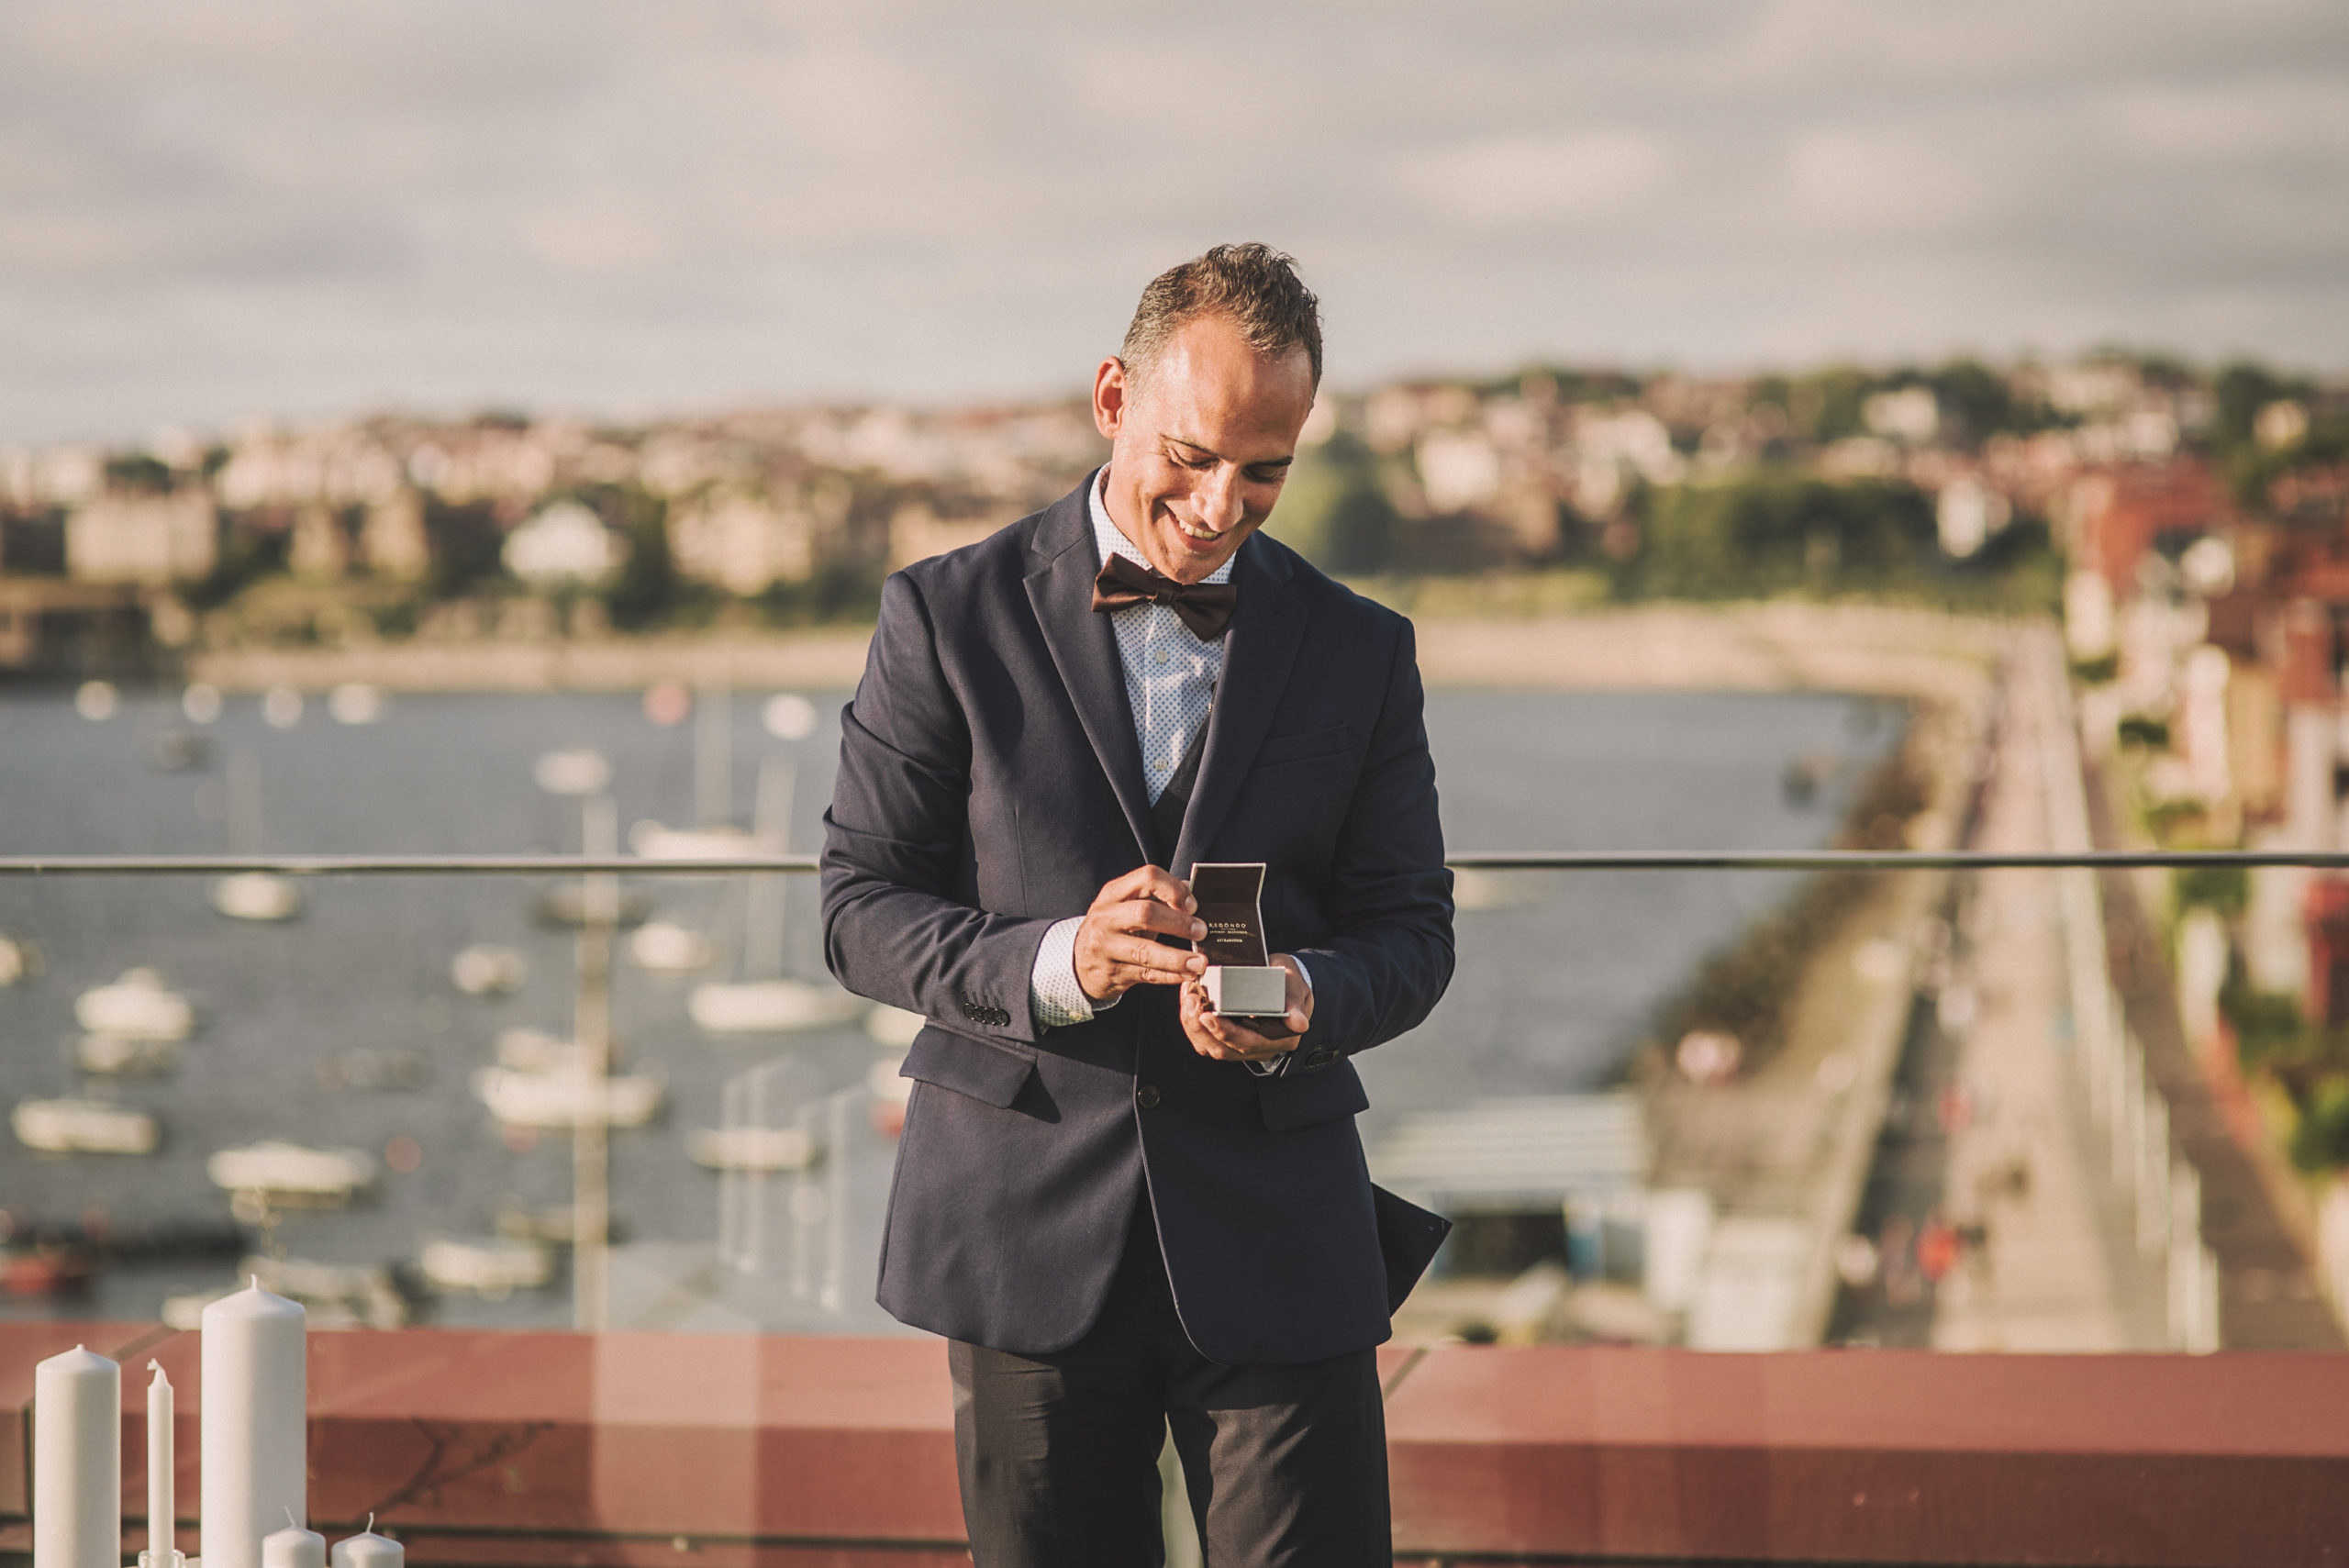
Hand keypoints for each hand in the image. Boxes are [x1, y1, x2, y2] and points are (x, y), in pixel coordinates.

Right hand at [1072, 865, 1206, 1002]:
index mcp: (1114, 893)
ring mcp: (1105, 947)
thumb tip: (1192, 891)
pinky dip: (1170, 975)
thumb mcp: (1126, 906)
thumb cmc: (1112, 929)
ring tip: (1199, 962)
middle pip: (1145, 913)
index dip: (1174, 889)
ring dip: (1177, 957)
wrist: (1079, 961)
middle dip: (1178, 923)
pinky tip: (1187, 974)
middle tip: (1201, 931)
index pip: (1147, 878)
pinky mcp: (1111, 972)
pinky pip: (1146, 974)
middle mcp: (1106, 917)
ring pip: (1145, 951)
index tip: (1192, 905)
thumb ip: (1157, 897)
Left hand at [1180, 954, 1312, 1065]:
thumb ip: (1294, 1002)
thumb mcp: (1295, 986)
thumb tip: (1300, 1023)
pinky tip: (1188, 1001)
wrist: (1284, 986)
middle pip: (1224, 1048)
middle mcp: (1260, 1048)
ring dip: (1193, 1025)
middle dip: (1201, 1027)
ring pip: (1210, 1047)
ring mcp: (1242, 1047)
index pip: (1248, 1042)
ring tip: (1187, 1000)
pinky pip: (1205, 1040)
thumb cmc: (1288, 984)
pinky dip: (1192, 1022)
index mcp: (1280, 1038)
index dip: (1226, 1032)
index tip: (1208, 1015)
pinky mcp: (1227, 1041)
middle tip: (1190, 1002)